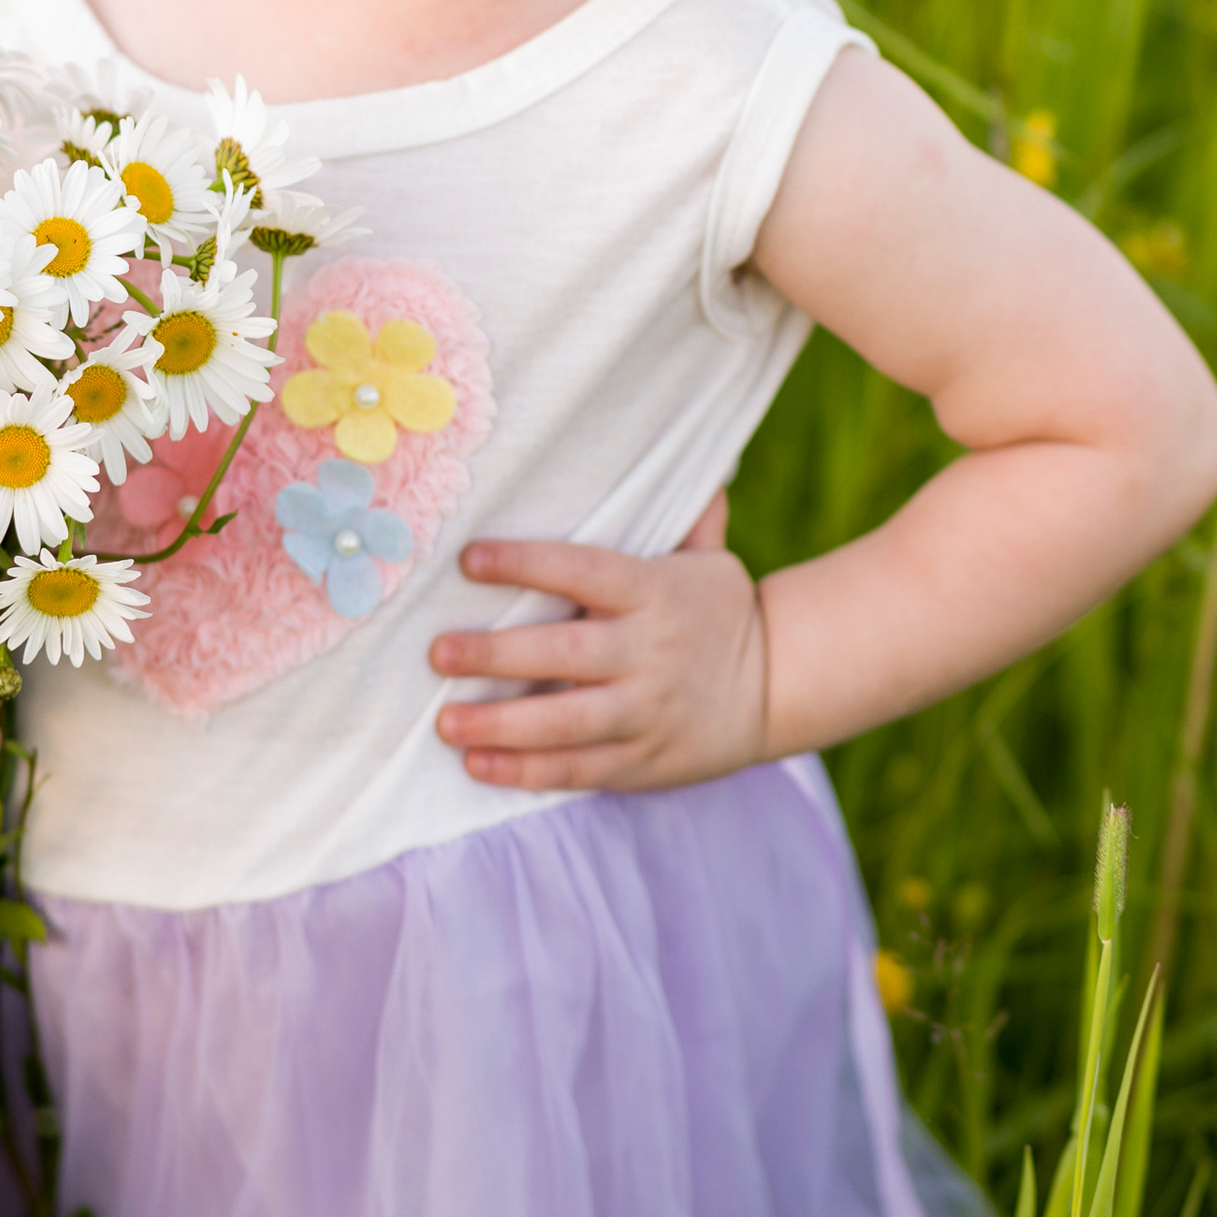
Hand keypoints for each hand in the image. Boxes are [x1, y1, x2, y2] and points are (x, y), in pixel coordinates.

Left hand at [430, 494, 769, 793]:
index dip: (526, 563)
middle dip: (496, 655)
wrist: (779, 686)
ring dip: (501, 725)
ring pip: (566, 722)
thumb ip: (686, 511)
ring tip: (445, 720)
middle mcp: (648, 653)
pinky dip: (527, 771)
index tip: (469, 559)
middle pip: (564, 654)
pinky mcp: (643, 760)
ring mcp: (646, 711)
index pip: (582, 572)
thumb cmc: (719, 611)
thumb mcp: (709, 557)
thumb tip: (685, 444)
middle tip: (438, 652)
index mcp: (654, 593)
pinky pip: (579, 769)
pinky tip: (478, 764)